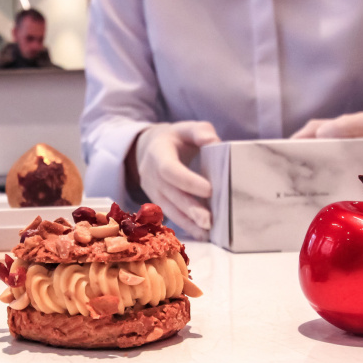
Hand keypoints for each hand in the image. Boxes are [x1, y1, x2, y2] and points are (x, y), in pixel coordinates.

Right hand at [132, 121, 220, 238]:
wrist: (150, 149)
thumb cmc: (175, 139)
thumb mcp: (186, 129)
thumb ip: (200, 132)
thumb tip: (212, 141)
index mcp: (157, 153)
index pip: (169, 169)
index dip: (187, 181)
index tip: (209, 190)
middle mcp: (150, 174)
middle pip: (170, 194)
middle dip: (190, 208)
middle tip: (209, 220)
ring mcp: (151, 190)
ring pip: (168, 209)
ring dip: (188, 222)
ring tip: (207, 232)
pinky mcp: (156, 202)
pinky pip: (170, 215)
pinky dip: (186, 225)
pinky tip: (201, 233)